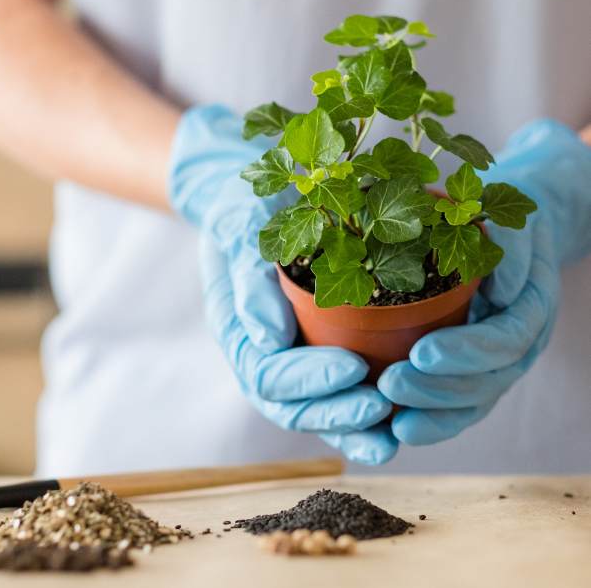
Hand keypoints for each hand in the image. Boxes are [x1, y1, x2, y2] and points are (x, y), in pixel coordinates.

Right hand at [170, 105, 396, 462]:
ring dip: (353, 427)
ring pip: (316, 411)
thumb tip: (270, 339)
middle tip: (382, 405)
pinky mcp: (315, 355)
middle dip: (336, 411)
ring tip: (393, 432)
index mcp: (239, 331)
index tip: (354, 366)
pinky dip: (363, 417)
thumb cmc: (245, 212)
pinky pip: (337, 395)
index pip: (267, 373)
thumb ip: (250, 279)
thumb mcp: (240, 230)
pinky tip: (397, 422)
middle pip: (291, 407)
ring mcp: (289, 359)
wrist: (252, 205)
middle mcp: (262, 355)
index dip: (309, 379)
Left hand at [377, 119, 590, 444]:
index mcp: (530, 308)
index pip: (503, 339)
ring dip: (433, 413)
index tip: (420, 354)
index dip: (465, 352)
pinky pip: (461, 402)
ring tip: (392, 420)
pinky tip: (400, 428)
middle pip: (487, 380)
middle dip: (439, 389)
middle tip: (390, 385)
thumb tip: (504, 288)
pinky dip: (434, 418)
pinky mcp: (477, 369)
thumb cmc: (505, 225)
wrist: (520, 236)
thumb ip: (510, 250)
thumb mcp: (510, 222)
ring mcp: (499, 361)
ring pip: (474, 400)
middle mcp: (519, 342)